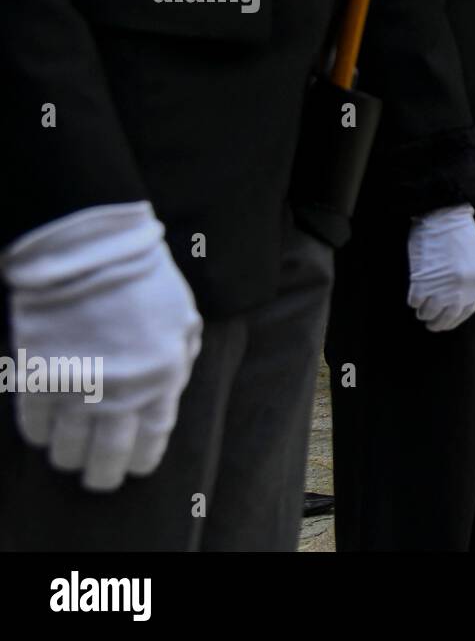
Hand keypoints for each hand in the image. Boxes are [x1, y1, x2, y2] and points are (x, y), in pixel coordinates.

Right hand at [1, 202, 202, 491]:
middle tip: (99, 479)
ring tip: (70, 459)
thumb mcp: (184, 318)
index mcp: (163, 378)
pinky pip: (34, 423)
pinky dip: (38, 434)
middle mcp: (121, 392)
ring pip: (68, 446)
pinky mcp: (36, 378)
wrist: (91, 251)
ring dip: (69, 457)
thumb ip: (180, 358)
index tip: (136, 468)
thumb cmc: (145, 280)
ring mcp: (76, 389)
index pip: (153, 437)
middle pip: (110, 454)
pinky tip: (44, 435)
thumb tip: (169, 389)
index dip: (143, 459)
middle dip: (105, 473)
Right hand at [408, 203, 474, 331]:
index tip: (446, 323)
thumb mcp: (474, 258)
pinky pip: (415, 301)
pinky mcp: (421, 281)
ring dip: (424, 313)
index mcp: (474, 283)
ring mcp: (440, 287)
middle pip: (446, 317)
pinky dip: (414, 302)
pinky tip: (414, 297)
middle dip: (437, 324)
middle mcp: (459, 290)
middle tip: (430, 324)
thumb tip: (460, 293)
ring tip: (421, 310)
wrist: (444, 216)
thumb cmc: (460, 232)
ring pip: (429, 312)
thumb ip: (469, 278)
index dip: (454, 321)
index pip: (465, 312)